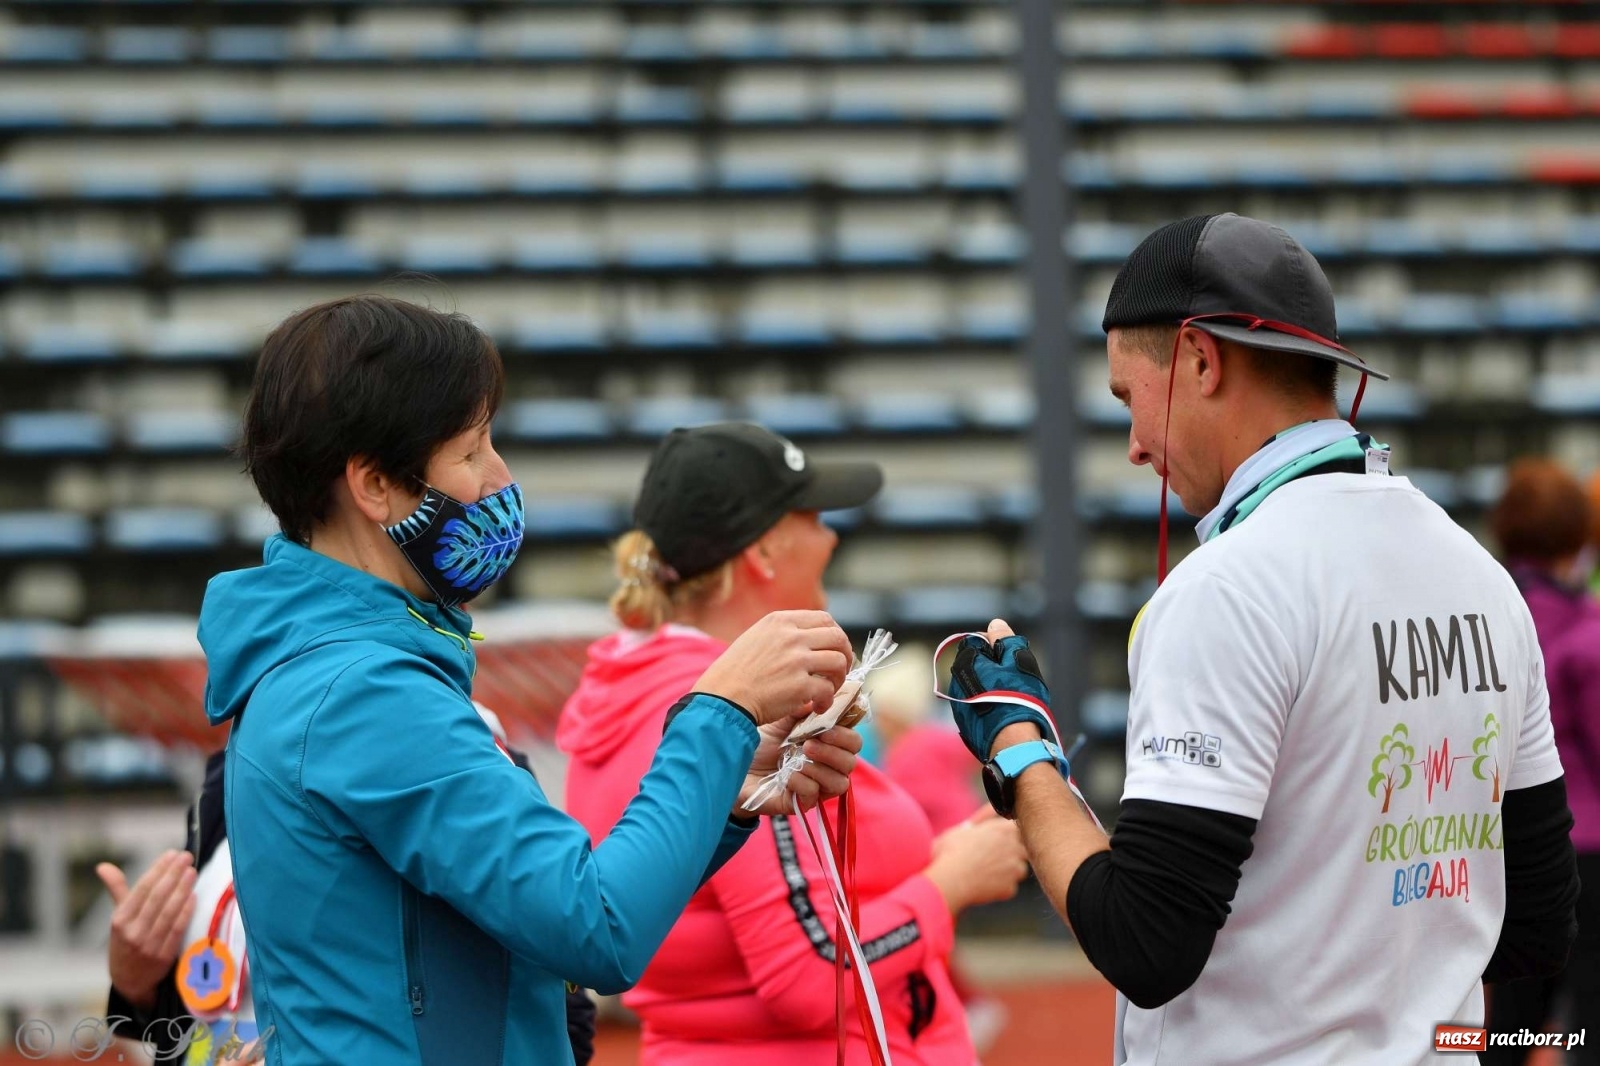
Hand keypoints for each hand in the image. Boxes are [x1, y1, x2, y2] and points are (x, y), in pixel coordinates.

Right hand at [98, 850, 196, 1011]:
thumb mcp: (118, 917)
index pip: (141, 889)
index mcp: (119, 920)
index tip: (171, 854)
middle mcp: (132, 932)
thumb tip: (102, 866)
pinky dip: (186, 912)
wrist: (129, 981)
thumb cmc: (125, 941)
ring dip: (182, 889)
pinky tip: (194, 896)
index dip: (158, 870)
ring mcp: (148, 945)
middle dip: (173, 874)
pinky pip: (176, 930)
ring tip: (192, 871)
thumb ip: (116, 890)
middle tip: (186, 857)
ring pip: (168, 912)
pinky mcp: (163, 957)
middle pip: (156, 898)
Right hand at [694, 611, 851, 725]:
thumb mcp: (755, 638)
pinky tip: (817, 706)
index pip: (824, 618)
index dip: (834, 636)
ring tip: (828, 690)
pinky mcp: (800, 686)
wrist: (722, 698)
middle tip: (839, 671)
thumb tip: (809, 638)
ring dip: (839, 678)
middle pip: (837, 637)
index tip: (833, 650)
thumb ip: (782, 634)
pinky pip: (828, 689)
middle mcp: (791, 636)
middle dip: (844, 654)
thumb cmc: (734, 673)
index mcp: (780, 621)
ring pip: (838, 661)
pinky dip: (827, 700)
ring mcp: (797, 660)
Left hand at [736, 718, 862, 816]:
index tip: (827, 726)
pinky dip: (803, 783)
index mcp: (827, 744)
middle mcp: (826, 766)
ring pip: (840, 783)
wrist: (733, 763)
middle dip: (835, 750)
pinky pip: (815, 795)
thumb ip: (802, 709)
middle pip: (851, 762)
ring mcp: (816, 786)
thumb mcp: (781, 718)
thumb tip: (819, 697)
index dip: (846, 733)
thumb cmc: (760, 739)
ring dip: (822, 768)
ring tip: (801, 756)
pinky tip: (787, 775)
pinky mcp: (801, 802)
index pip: (852, 741)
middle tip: (810, 743)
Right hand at [924, 809, 1029, 912]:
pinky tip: (983, 885)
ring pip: (1019, 869)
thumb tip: (992, 806)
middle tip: (991, 858)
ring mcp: (1014, 868)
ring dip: (1009, 871)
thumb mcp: (963, 829)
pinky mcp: (1010, 888)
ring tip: (986, 872)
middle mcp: (1014, 846)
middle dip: (1012, 853)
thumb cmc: (951, 851)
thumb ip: (982, 817)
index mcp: (1004, 828)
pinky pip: (1009, 888)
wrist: (949, 880)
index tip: (996, 842)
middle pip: (1022, 849)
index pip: (1018, 829)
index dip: (1008, 836)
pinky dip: (1000, 888)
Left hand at [944, 619, 1052, 760]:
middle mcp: (955, 683)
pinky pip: (977, 705)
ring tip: (1012, 697)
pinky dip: (988, 704)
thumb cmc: (1018, 698)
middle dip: (993, 666)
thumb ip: (1005, 639)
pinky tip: (1005, 712)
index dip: (996, 645)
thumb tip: (995, 624)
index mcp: (965, 663)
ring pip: (976, 685)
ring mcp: (959, 705)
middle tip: (1014, 678)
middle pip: (976, 664)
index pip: (977, 641)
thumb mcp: (1017, 660)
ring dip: (990, 686)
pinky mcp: (965, 724)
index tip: (1011, 657)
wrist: (1014, 742)